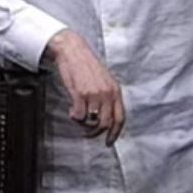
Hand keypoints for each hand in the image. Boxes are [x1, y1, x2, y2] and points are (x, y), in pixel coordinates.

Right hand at [45, 29, 125, 144]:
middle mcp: (107, 94)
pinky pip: (79, 115)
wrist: (72, 51)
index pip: (120, 118)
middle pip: (105, 123)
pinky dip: (74, 117)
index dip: (115, 133)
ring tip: (78, 117)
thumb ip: (108, 97)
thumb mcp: (105, 80)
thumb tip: (106, 116)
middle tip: (88, 133)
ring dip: (83, 124)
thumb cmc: (86, 64)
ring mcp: (94, 94)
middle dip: (96, 133)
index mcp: (115, 91)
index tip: (109, 141)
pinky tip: (72, 111)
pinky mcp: (80, 94)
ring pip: (91, 121)